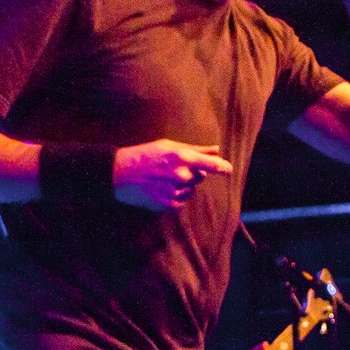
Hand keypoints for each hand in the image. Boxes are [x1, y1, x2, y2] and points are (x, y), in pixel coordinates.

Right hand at [113, 139, 231, 211]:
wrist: (120, 174)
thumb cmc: (145, 155)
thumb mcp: (169, 145)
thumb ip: (195, 149)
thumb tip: (216, 149)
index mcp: (182, 157)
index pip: (212, 165)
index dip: (223, 167)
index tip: (229, 169)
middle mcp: (181, 175)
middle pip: (200, 176)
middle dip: (192, 172)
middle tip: (172, 168)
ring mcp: (175, 191)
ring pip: (191, 189)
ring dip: (183, 185)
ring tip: (163, 178)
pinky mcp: (168, 204)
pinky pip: (182, 201)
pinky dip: (175, 196)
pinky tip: (160, 188)